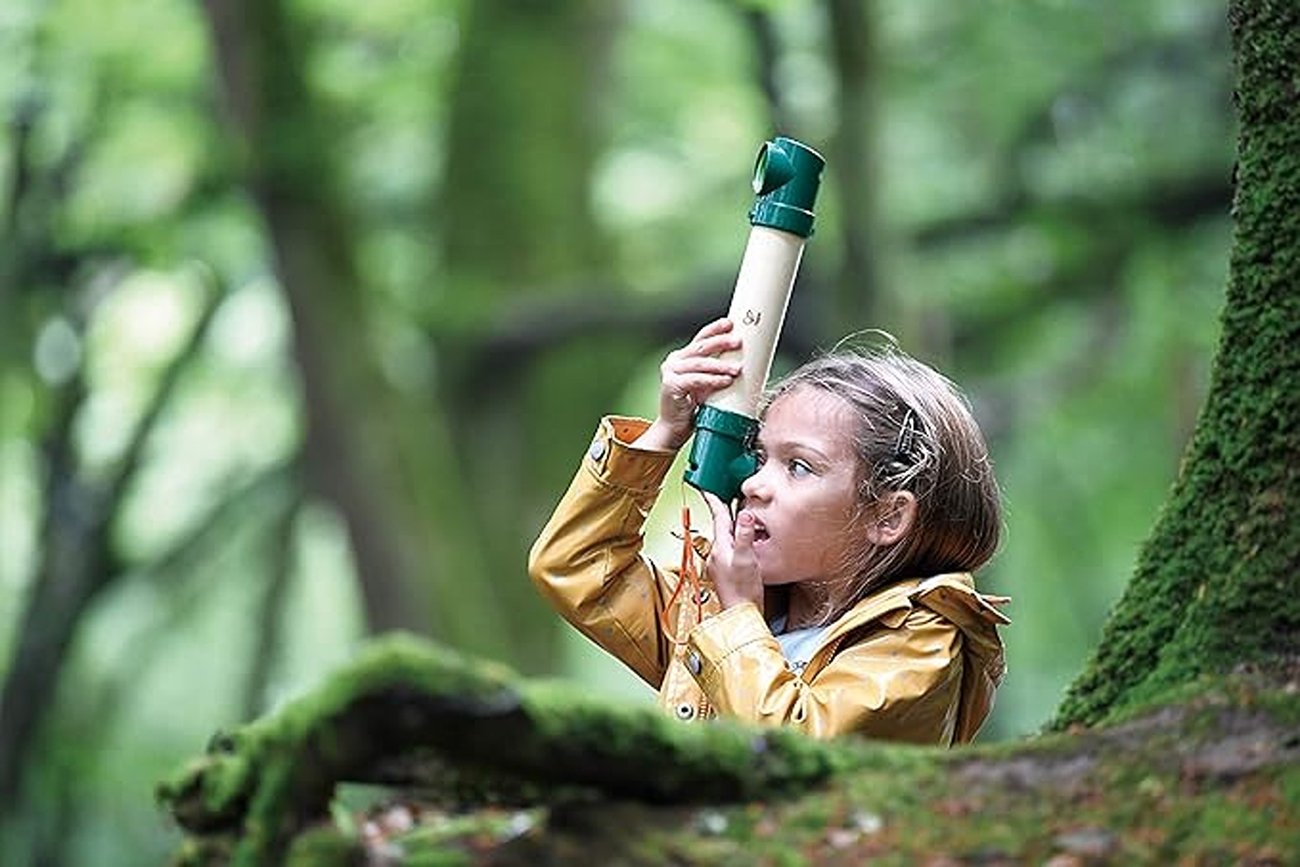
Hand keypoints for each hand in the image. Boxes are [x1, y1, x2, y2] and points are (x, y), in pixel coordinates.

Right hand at [634, 318, 741, 450]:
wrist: (674, 428)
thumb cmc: (693, 407)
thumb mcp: (707, 384)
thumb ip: (716, 371)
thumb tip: (741, 362)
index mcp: (682, 357)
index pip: (700, 338)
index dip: (715, 329)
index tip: (730, 323)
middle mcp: (674, 361)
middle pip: (700, 347)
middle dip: (721, 342)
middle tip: (738, 342)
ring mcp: (670, 372)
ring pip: (699, 363)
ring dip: (721, 365)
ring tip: (737, 368)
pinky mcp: (670, 386)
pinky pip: (695, 379)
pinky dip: (712, 380)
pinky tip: (725, 381)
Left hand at [701, 491, 762, 612]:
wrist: (742, 614)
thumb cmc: (744, 591)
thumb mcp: (747, 559)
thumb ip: (744, 536)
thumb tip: (743, 515)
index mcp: (720, 548)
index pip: (718, 518)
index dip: (714, 502)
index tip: (708, 489)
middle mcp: (716, 554)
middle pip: (721, 527)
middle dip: (726, 512)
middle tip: (728, 498)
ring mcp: (719, 564)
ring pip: (726, 539)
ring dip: (732, 528)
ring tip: (741, 520)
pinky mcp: (725, 572)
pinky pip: (729, 550)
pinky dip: (736, 542)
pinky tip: (744, 545)